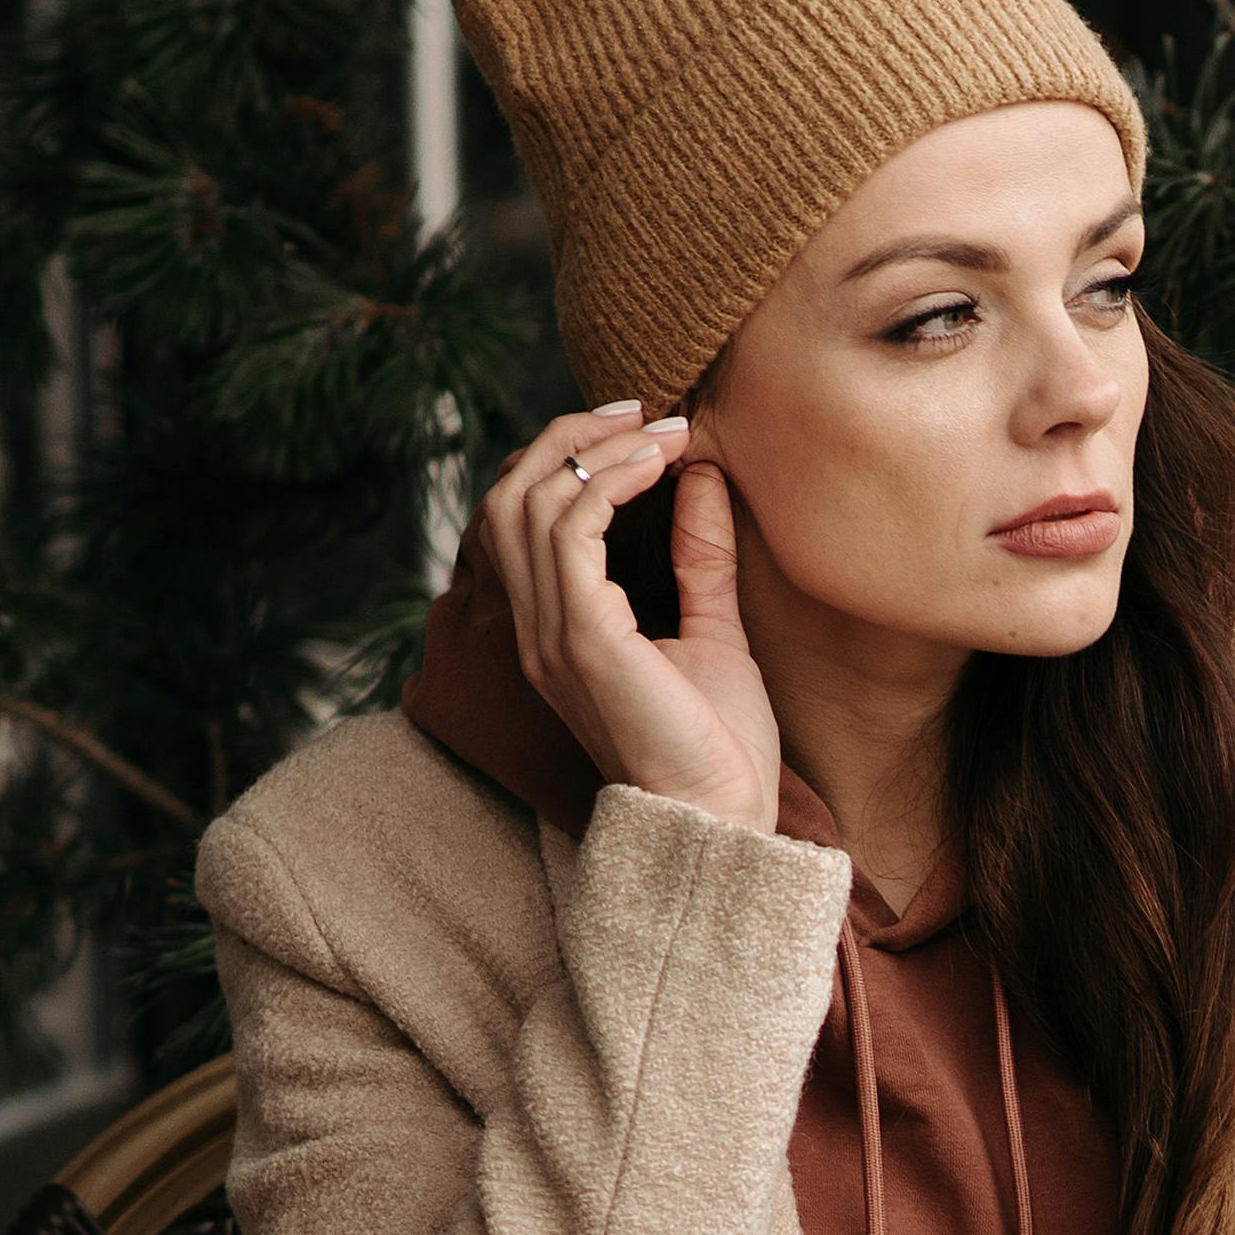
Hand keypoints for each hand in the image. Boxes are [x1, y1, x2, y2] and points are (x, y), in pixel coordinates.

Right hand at [477, 405, 781, 836]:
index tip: (643, 427)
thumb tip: (701, 477)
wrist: (724, 824)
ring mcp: (551, 634)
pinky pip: (569, 531)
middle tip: (644, 409)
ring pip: (530, 501)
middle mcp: (537, 628)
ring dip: (597, 450)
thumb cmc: (720, 750)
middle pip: (511, 494)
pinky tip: (658, 466)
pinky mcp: (582, 639)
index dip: (570, 457)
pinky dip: (609, 482)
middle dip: (571, 436)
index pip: (523, 517)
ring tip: (663, 431)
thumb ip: (699, 559)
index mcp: (556, 629)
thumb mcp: (713, 633)